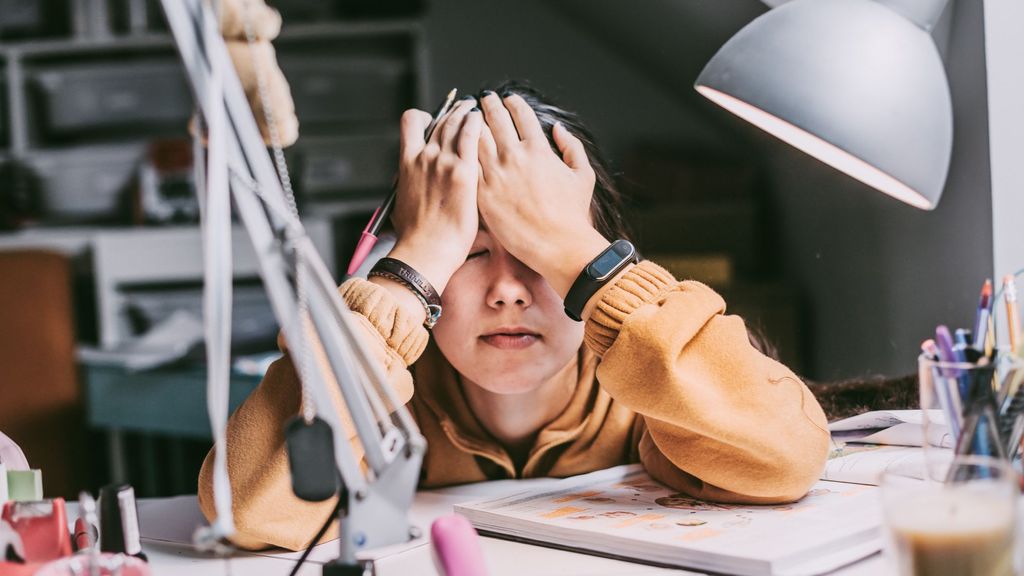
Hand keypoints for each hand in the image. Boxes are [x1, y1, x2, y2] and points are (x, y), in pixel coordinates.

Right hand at [387, 100, 481, 293]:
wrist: (425, 250)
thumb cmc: (416, 236)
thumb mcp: (403, 202)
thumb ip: (410, 184)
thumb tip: (412, 185)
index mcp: (407, 161)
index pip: (412, 121)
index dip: (426, 115)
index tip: (436, 119)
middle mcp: (424, 156)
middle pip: (441, 119)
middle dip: (455, 111)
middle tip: (466, 108)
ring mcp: (443, 161)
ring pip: (456, 122)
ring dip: (467, 112)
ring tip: (477, 110)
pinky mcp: (462, 171)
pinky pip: (471, 134)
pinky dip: (476, 122)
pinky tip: (483, 120)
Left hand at [477, 93, 609, 296]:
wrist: (556, 246)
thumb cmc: (572, 215)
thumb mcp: (583, 176)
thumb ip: (572, 147)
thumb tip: (558, 129)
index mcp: (538, 149)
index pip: (521, 115)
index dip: (513, 103)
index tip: (508, 99)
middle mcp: (514, 157)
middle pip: (495, 120)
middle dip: (488, 105)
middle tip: (483, 99)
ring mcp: (495, 174)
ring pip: (476, 137)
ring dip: (471, 123)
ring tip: (468, 117)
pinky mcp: (481, 193)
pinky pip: (467, 164)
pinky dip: (462, 150)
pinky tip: (460, 146)